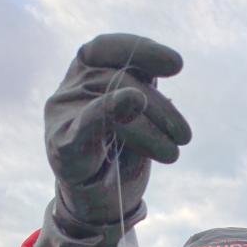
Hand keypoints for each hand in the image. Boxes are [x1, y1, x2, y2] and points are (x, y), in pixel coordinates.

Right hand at [44, 34, 191, 224]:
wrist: (95, 198)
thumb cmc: (117, 152)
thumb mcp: (137, 118)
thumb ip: (146, 95)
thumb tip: (168, 88)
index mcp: (87, 72)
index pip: (108, 49)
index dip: (142, 50)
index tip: (177, 65)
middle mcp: (72, 87)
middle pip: (117, 80)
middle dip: (158, 108)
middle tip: (185, 136)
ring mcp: (63, 115)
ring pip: (107, 103)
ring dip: (147, 129)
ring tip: (173, 153)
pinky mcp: (62, 146)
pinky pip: (84, 125)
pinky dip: (106, 111)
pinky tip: (130, 103)